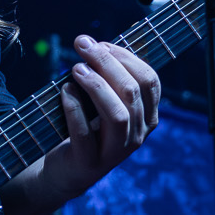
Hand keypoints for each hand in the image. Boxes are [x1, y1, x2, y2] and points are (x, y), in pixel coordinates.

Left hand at [41, 35, 160, 202]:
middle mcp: (137, 135)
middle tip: (82, 45)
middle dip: (107, 63)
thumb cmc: (85, 127)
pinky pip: (85, 134)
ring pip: (117, 115)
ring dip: (97, 86)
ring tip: (76, 68)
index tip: (100, 44)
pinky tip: (65, 91)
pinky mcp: (89, 163)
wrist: (67, 170)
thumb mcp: (102, 103)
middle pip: (131, 92)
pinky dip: (75, 108)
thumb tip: (92, 44)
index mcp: (147, 117)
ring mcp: (115, 152)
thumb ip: (106, 79)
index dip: (125, 57)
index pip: (149, 81)